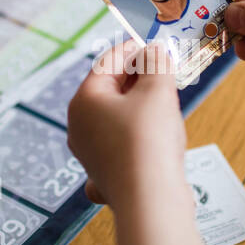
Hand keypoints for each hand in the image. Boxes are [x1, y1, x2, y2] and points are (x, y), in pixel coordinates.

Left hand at [67, 40, 222, 244]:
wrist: (150, 200)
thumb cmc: (149, 140)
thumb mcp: (158, 91)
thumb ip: (156, 64)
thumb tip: (154, 50)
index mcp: (84, 100)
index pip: (108, 61)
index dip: (134, 48)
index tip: (155, 44)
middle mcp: (79, 126)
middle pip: (109, 89)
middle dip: (138, 78)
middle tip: (164, 71)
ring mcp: (89, 153)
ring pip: (115, 118)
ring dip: (139, 107)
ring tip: (165, 103)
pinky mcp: (105, 175)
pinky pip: (120, 146)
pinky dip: (136, 137)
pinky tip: (154, 139)